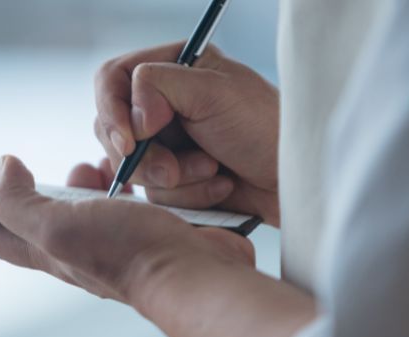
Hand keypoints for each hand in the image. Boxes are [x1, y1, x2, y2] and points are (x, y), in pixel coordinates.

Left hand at [0, 155, 254, 304]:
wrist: (196, 274)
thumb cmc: (131, 253)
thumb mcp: (58, 224)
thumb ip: (19, 202)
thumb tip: (2, 171)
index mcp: (52, 250)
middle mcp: (80, 249)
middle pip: (44, 218)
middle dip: (37, 190)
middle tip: (41, 168)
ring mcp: (115, 241)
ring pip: (88, 207)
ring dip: (85, 182)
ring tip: (96, 162)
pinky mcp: (149, 231)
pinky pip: (128, 203)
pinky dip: (125, 183)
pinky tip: (138, 172)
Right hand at [95, 42, 280, 225]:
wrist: (297, 180)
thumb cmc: (265, 127)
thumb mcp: (212, 92)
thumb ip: (159, 86)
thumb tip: (132, 117)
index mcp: (172, 69)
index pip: (111, 80)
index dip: (111, 111)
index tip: (129, 142)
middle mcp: (165, 104)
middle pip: (113, 130)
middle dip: (146, 157)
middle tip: (174, 168)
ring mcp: (169, 144)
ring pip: (134, 169)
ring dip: (175, 178)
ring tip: (213, 170)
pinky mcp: (178, 179)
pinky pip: (157, 194)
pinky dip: (189, 195)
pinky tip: (220, 186)